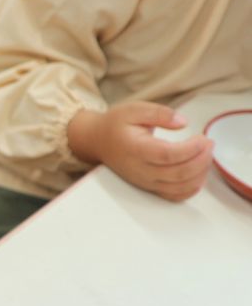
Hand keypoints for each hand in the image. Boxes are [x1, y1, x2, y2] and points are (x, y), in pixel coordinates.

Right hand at [68, 102, 213, 201]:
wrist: (97, 141)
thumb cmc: (116, 125)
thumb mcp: (134, 109)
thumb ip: (159, 113)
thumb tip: (182, 122)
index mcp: (135, 149)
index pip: (168, 155)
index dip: (191, 149)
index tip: (202, 137)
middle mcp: (139, 170)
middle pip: (178, 174)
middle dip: (201, 160)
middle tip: (209, 144)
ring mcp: (144, 181)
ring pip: (179, 187)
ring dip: (200, 174)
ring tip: (206, 156)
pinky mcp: (149, 187)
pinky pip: (174, 196)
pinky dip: (191, 189)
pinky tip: (198, 174)